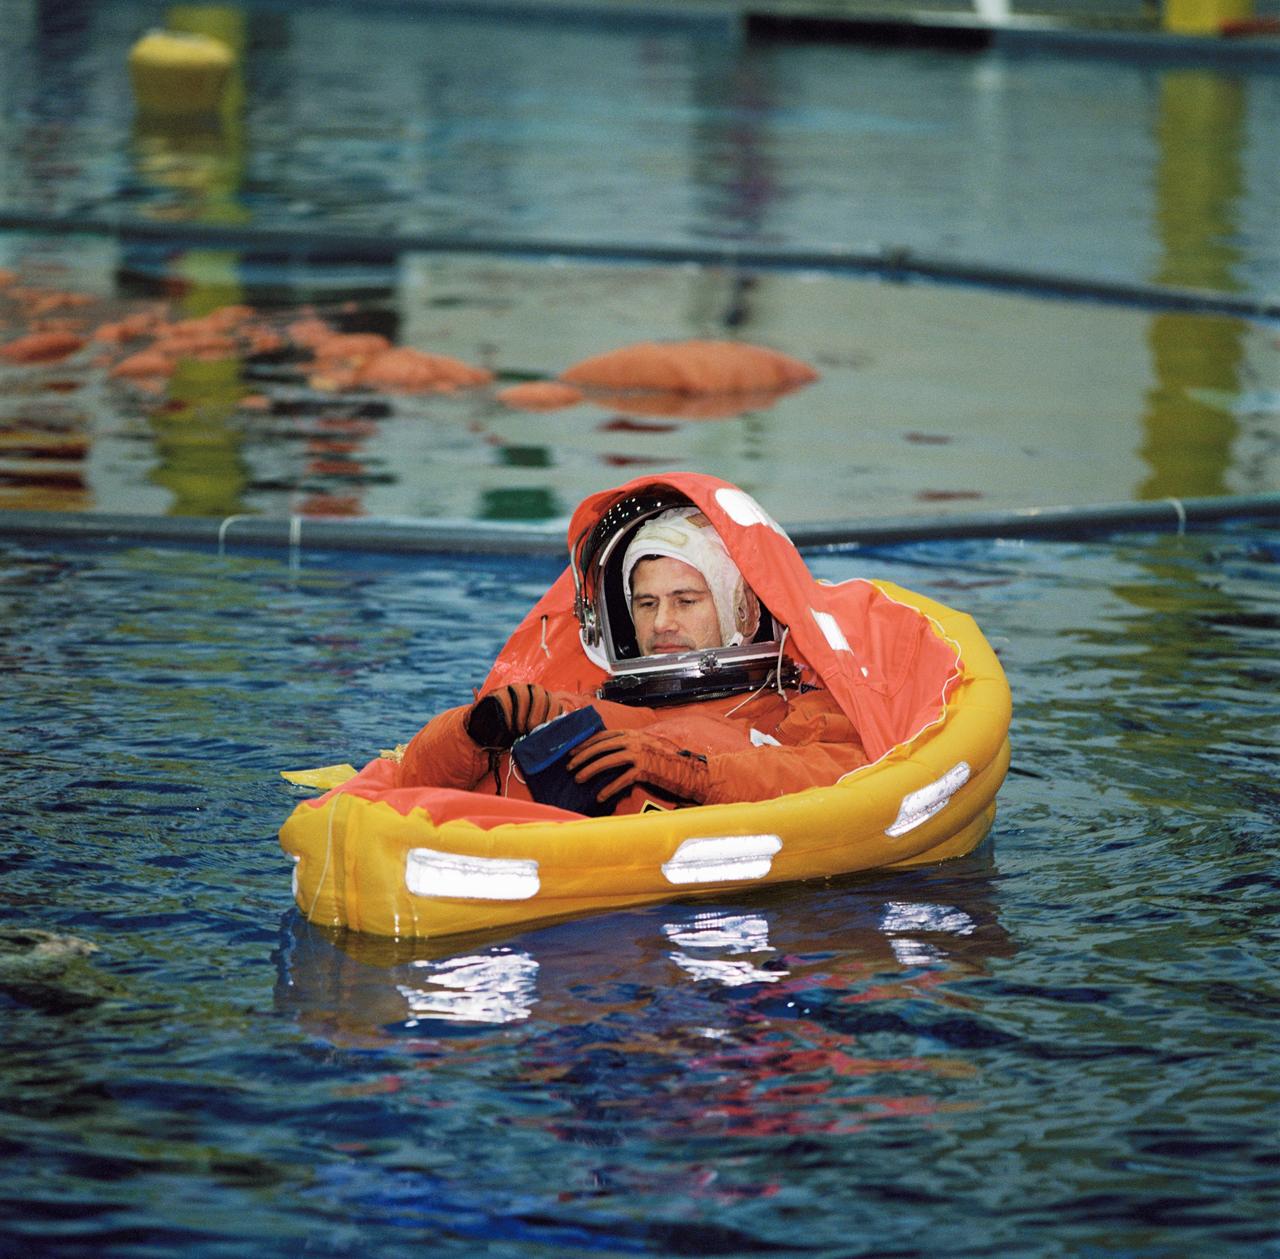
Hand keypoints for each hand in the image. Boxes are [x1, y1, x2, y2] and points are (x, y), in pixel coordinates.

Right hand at [464, 684, 564, 749]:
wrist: (490, 733)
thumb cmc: (517, 735)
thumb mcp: (533, 735)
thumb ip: (544, 733)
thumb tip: (558, 741)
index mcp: (545, 700)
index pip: (554, 702)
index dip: (553, 716)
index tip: (547, 732)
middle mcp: (530, 691)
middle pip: (540, 694)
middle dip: (538, 714)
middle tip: (531, 730)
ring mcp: (513, 689)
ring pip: (522, 693)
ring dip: (522, 713)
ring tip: (519, 730)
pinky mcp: (497, 693)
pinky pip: (504, 698)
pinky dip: (508, 713)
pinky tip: (508, 726)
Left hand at [565, 728, 709, 809]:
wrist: (688, 770)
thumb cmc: (666, 762)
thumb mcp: (646, 747)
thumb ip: (629, 746)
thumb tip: (608, 753)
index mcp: (633, 733)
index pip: (603, 736)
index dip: (586, 743)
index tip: (572, 751)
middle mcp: (634, 740)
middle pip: (601, 746)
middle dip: (582, 756)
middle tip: (569, 766)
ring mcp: (639, 754)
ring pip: (607, 760)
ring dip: (589, 770)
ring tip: (578, 779)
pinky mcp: (645, 769)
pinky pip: (621, 780)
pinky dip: (609, 788)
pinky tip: (600, 796)